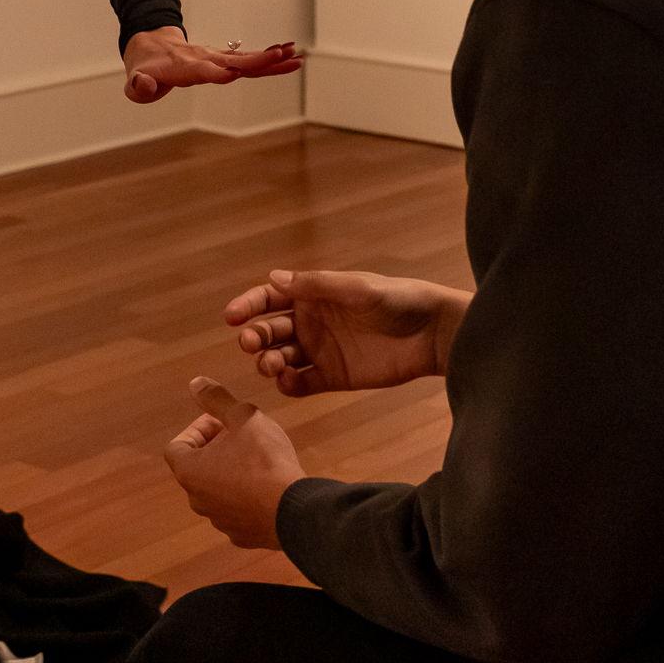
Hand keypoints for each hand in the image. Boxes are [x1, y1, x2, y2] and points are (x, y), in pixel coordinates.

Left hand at [123, 26, 302, 103]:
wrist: (151, 45)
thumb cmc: (144, 70)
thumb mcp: (135, 83)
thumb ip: (139, 88)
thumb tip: (145, 86)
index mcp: (184, 68)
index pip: (203, 71)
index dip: (218, 73)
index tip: (235, 74)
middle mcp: (204, 60)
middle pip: (234, 62)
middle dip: (258, 61)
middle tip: (282, 57)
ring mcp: (216, 58)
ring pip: (246, 60)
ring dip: (270, 59)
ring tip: (296, 56)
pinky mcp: (224, 60)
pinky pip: (248, 59)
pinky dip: (268, 58)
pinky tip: (290, 55)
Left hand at [162, 377, 304, 548]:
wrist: (294, 511)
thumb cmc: (264, 460)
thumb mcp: (243, 417)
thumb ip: (216, 399)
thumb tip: (195, 383)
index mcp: (190, 472)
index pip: (177, 446)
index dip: (197, 428)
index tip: (221, 421)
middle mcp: (197, 500)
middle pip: (197, 467)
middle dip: (216, 448)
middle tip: (242, 435)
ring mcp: (219, 521)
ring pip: (218, 490)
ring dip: (230, 472)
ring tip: (257, 458)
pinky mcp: (241, 535)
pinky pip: (237, 510)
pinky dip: (246, 495)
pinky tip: (268, 484)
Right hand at [224, 267, 467, 397]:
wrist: (431, 334)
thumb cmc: (396, 300)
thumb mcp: (356, 288)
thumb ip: (316, 286)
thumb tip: (273, 278)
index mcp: (313, 295)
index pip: (270, 298)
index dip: (248, 305)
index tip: (232, 317)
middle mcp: (310, 322)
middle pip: (269, 330)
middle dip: (255, 336)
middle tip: (251, 344)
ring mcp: (320, 351)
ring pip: (280, 358)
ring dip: (268, 361)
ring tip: (272, 365)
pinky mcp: (333, 377)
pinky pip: (301, 383)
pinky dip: (288, 384)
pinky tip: (287, 381)